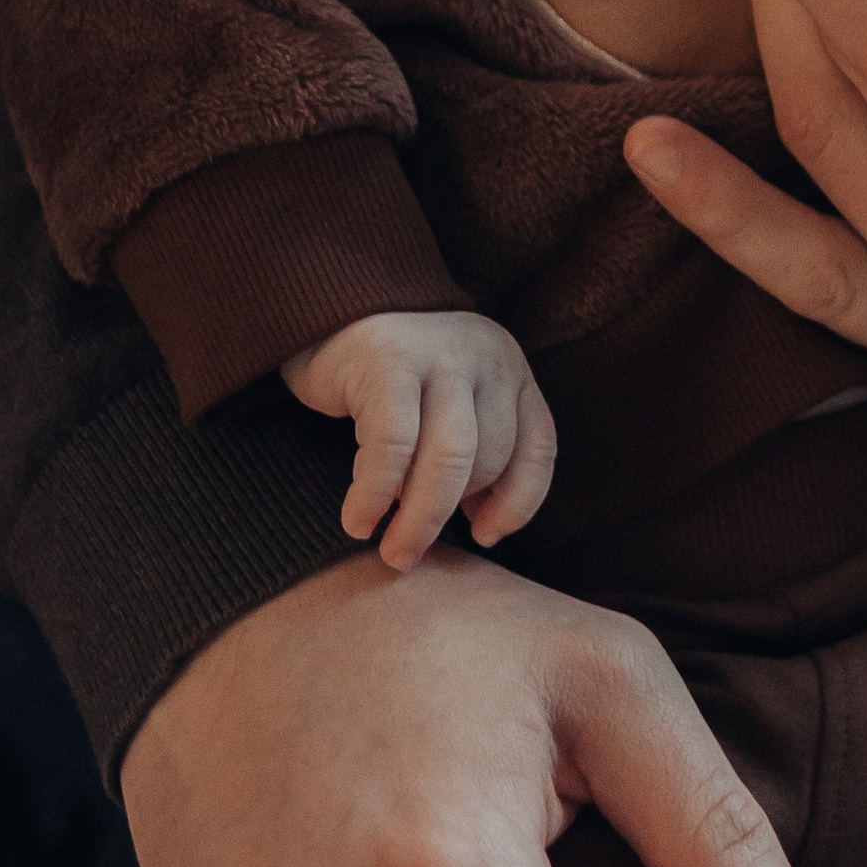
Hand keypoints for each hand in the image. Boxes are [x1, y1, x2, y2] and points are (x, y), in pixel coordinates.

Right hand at [285, 309, 557, 571]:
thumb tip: (485, 526)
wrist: (328, 312)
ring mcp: (440, 355)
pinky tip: (358, 521)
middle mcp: (485, 357)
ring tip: (392, 551)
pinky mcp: (388, 362)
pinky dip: (375, 494)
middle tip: (411, 554)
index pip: (538, 448)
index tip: (484, 536)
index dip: (518, 504)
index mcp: (510, 371)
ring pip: (448, 458)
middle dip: (450, 517)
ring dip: (420, 518)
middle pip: (489, 459)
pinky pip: (392, 446)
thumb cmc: (392, 383)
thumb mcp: (450, 410)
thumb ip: (476, 455)